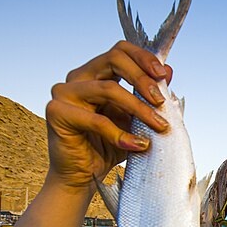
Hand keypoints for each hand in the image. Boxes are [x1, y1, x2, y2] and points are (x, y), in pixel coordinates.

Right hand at [44, 41, 173, 190]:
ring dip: (139, 108)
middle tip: (161, 102)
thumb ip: (148, 96)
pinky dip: (122, 134)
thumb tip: (170, 71)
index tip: (163, 75)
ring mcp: (64, 92)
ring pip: (108, 88)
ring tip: (159, 126)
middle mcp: (77, 77)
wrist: (83, 176)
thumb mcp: (135, 119)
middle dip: (143, 79)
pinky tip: (139, 145)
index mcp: (95, 73)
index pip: (120, 50)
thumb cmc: (109, 145)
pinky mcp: (56, 113)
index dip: (143, 58)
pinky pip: (97, 120)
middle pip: (113, 60)